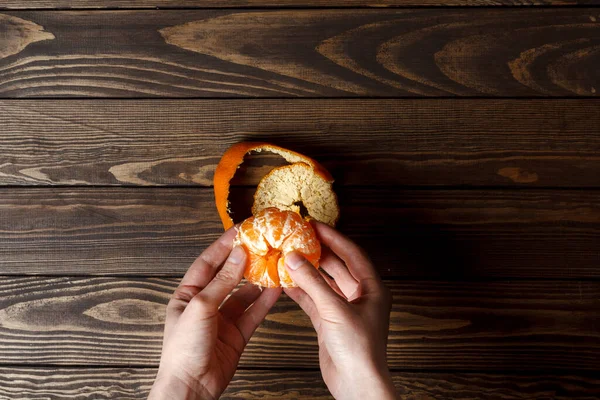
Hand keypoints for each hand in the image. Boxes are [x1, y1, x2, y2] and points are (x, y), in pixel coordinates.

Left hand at [149, 227, 281, 399]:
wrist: (191, 387)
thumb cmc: (184, 349)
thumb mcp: (201, 307)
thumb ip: (223, 281)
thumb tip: (239, 254)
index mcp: (188, 294)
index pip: (208, 262)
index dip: (224, 245)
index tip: (241, 230)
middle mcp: (206, 303)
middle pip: (228, 275)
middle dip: (245, 260)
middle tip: (263, 244)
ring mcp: (222, 319)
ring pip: (244, 294)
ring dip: (258, 280)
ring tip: (274, 264)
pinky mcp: (237, 334)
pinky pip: (254, 312)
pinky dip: (265, 301)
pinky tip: (277, 289)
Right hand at [284, 222, 395, 399]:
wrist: (356, 384)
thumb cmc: (359, 349)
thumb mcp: (334, 310)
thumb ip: (312, 283)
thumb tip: (294, 258)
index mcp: (372, 289)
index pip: (352, 254)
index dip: (334, 238)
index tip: (315, 225)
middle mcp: (360, 297)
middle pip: (337, 267)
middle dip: (319, 252)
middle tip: (300, 238)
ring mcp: (344, 310)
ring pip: (324, 284)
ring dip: (308, 272)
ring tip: (290, 257)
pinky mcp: (330, 323)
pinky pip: (314, 301)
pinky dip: (301, 292)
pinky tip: (286, 283)